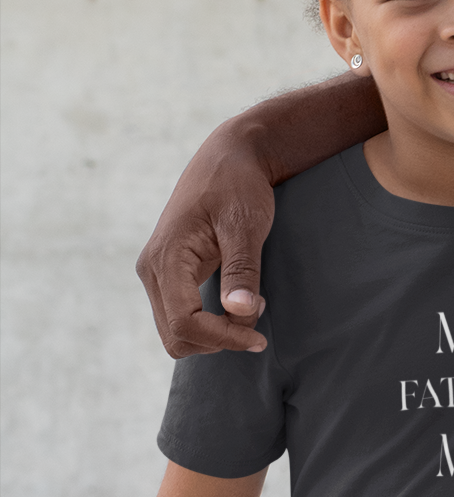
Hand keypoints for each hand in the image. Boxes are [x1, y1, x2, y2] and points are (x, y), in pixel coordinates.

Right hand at [136, 123, 274, 357]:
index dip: (222, 338)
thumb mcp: (246, 223)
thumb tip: (239, 312)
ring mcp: (156, 273)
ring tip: (250, 305)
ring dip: (214, 333)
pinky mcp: (168, 274)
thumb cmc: (239, 185)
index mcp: (166, 257)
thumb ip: (241, 269)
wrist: (228, 156)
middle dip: (217, 339)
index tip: (259, 339)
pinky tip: (237, 301)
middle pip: (175, 337)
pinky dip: (209, 322)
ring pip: (176, 331)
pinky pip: (181, 315)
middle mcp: (152, 269)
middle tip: (257, 319)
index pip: (185, 324)